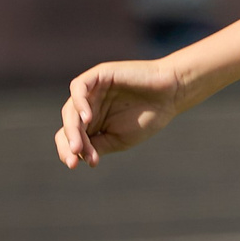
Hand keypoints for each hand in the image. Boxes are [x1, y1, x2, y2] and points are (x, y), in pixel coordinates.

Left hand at [55, 60, 187, 166]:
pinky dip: (79, 103)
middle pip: (68, 125)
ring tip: (79, 145)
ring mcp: (91, 90)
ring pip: (70, 110)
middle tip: (76, 156)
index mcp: (92, 122)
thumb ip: (97, 146)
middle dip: (70, 141)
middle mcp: (87, 105)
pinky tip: (88, 118)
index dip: (67, 150)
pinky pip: (78, 88)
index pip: (70, 136)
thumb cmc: (149, 117)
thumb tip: (76, 157)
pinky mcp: (97, 75)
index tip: (75, 165)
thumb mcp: (119, 139)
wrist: (171, 94)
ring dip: (73, 128)